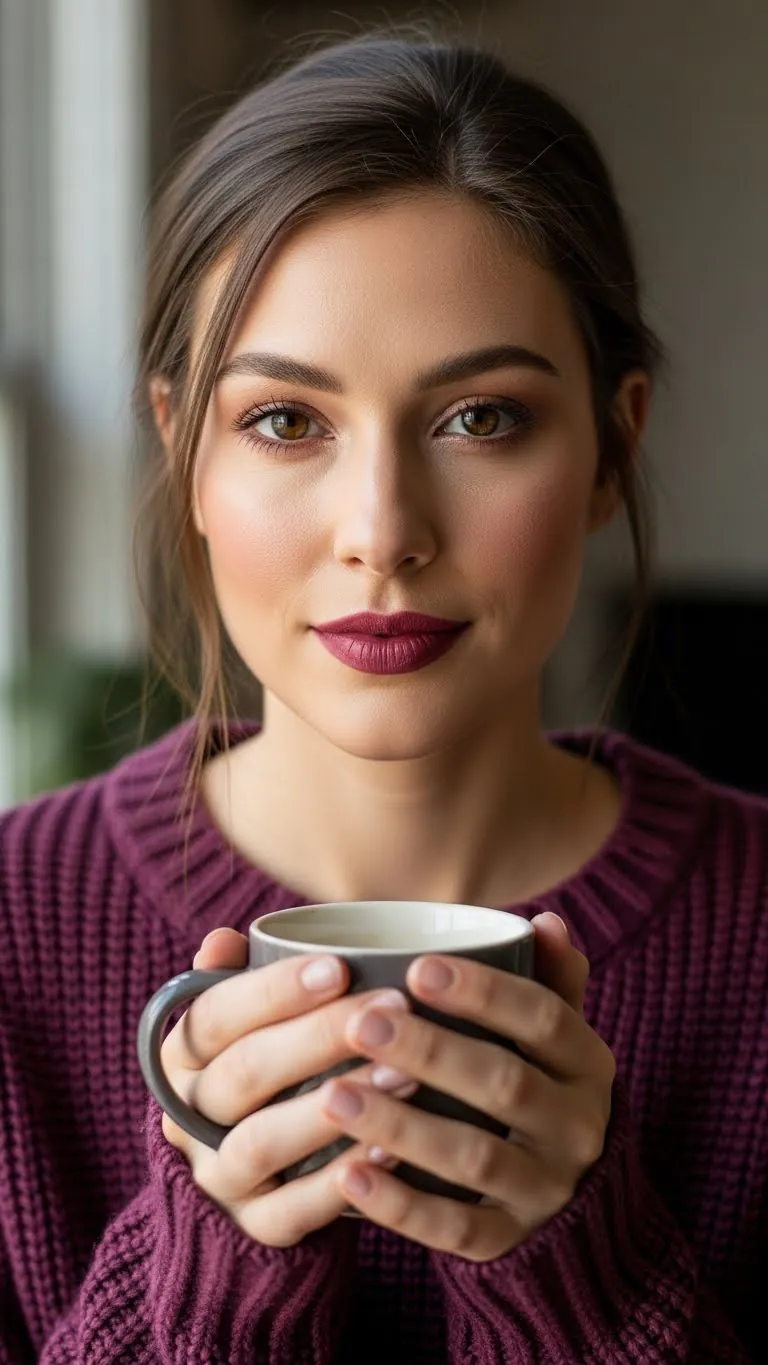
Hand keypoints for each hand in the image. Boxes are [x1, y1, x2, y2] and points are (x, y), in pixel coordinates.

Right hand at [160, 928, 415, 1246]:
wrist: (263, 1175)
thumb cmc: (273, 1066)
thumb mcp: (253, 1019)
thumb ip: (244, 977)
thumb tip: (223, 940)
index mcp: (180, 1056)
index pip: (214, 1015)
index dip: (274, 990)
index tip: (340, 966)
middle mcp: (186, 1116)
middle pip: (245, 1072)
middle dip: (322, 1036)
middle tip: (396, 1007)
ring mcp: (216, 1177)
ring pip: (263, 1140)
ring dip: (337, 1106)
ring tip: (406, 1074)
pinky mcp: (253, 1229)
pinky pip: (292, 1211)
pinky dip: (340, 1182)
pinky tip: (393, 1150)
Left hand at [318, 911, 615, 1260]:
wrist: (569, 1194)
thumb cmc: (537, 1080)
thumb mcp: (553, 1032)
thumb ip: (547, 977)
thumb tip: (545, 922)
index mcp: (587, 1062)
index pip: (545, 1018)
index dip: (485, 993)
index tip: (418, 967)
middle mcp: (578, 1127)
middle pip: (505, 1084)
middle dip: (431, 1052)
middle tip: (362, 1023)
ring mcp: (545, 1190)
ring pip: (474, 1158)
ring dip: (401, 1126)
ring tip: (334, 1095)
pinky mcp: (510, 1241)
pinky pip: (457, 1230)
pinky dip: (400, 1206)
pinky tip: (346, 1175)